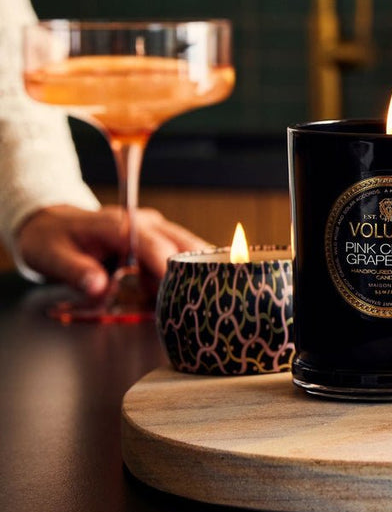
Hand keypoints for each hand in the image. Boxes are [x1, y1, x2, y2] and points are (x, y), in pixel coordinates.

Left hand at [16, 205, 211, 297]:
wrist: (50, 223)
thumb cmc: (51, 238)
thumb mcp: (51, 256)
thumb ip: (75, 271)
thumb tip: (99, 287)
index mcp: (118, 224)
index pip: (150, 242)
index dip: (166, 263)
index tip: (179, 284)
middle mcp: (142, 223)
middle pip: (180, 241)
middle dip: (199, 264)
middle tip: (217, 287)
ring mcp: (152, 230)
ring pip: (186, 246)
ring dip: (200, 267)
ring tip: (220, 288)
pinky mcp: (155, 241)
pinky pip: (179, 254)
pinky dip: (191, 270)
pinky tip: (203, 287)